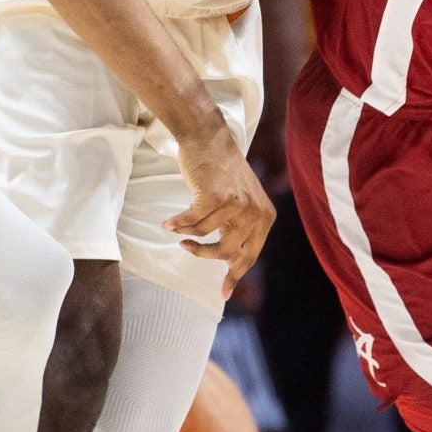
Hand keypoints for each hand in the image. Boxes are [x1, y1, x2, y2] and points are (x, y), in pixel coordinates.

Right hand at [165, 125, 274, 294]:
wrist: (209, 138)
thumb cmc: (221, 172)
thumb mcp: (241, 201)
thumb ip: (240, 229)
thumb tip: (229, 265)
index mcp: (265, 217)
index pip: (250, 256)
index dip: (235, 275)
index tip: (223, 294)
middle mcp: (254, 213)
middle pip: (226, 253)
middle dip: (203, 254)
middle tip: (185, 248)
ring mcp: (235, 205)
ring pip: (204, 236)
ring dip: (186, 233)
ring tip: (176, 225)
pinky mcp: (214, 197)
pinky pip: (190, 222)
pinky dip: (176, 223)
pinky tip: (166, 223)